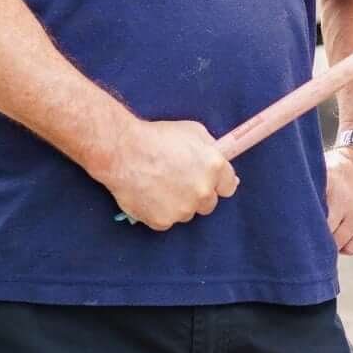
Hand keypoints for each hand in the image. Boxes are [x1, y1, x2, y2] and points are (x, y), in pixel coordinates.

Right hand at [101, 118, 238, 230]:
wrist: (123, 151)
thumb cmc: (156, 136)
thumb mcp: (193, 131)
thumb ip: (210, 150)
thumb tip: (221, 160)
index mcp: (214, 167)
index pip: (229, 186)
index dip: (218, 183)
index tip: (209, 181)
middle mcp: (203, 191)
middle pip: (209, 203)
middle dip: (197, 194)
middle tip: (179, 181)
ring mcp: (183, 209)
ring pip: (186, 213)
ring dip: (178, 203)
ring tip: (159, 185)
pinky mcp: (162, 221)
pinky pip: (166, 220)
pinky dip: (159, 211)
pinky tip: (148, 194)